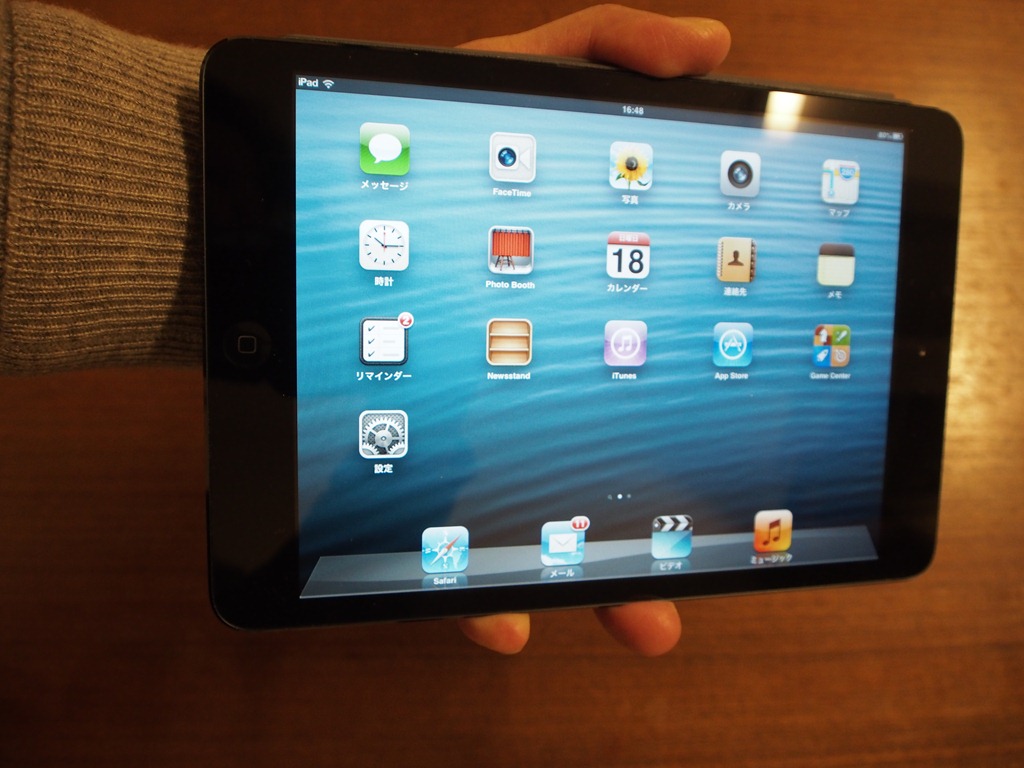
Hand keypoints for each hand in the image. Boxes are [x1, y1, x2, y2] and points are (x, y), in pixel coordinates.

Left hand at [453, 5, 729, 655]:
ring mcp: (464, 426)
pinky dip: (466, 587)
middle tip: (693, 583)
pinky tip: (492, 620)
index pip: (658, 372)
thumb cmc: (397, 150)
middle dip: (661, 532)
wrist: (273, 206)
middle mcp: (530, 378)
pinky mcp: (396, 457)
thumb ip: (609, 47)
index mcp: (576, 311)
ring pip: (535, 523)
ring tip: (635, 617)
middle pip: (608, 468)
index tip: (746, 465)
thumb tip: (717, 49)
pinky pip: (436, 536)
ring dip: (590, 581)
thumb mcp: (509, 80)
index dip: (708, 416)